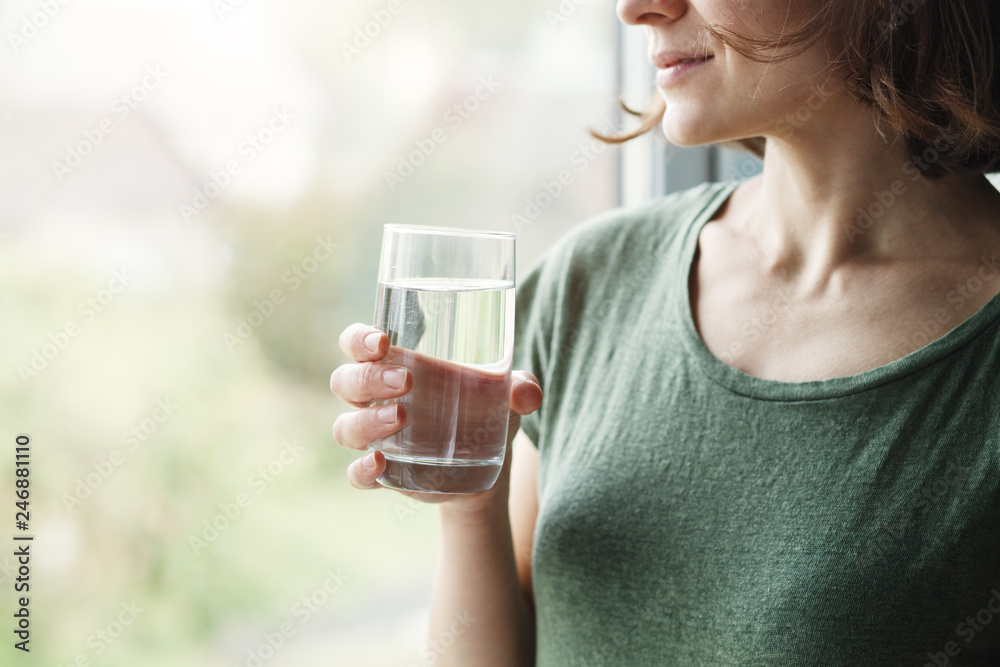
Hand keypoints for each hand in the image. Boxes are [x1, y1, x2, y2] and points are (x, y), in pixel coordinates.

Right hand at [330, 323, 541, 509]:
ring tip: (399, 419)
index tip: (382, 341)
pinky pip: (356, 474)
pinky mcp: (384, 473)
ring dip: (365, 422)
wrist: (490, 465)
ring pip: (344, 427)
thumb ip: (520, 388)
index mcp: (393, 364)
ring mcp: (375, 438)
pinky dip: (361, 470)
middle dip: (369, 378)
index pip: (356, 343)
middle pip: (346, 381)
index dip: (358, 339)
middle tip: (405, 381)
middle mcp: (374, 398)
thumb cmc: (487, 409)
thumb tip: (527, 395)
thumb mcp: (506, 395)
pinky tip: (379, 464)